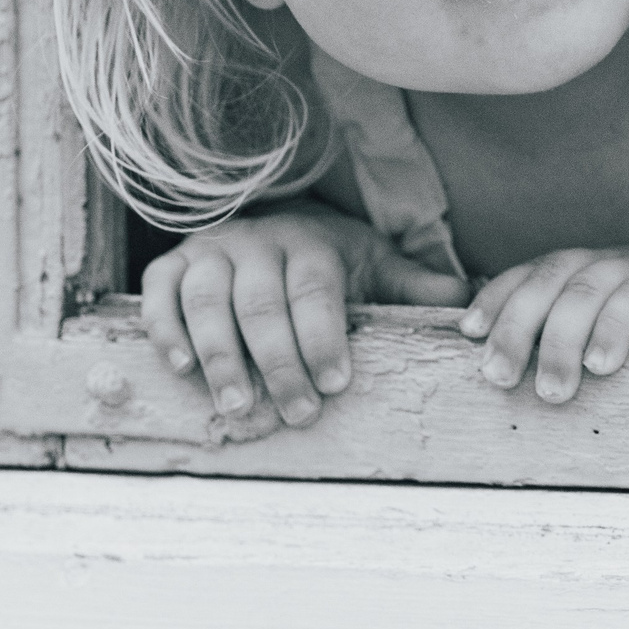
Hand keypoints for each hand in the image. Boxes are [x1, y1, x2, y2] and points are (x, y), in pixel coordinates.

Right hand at [142, 208, 468, 425]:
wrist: (273, 216)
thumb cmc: (329, 258)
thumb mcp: (377, 263)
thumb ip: (416, 287)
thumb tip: (469, 307)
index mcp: (310, 242)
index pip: (314, 289)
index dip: (323, 336)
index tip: (336, 382)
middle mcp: (256, 241)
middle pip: (260, 304)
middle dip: (277, 363)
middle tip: (295, 412)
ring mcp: (211, 251)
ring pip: (207, 301)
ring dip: (220, 356)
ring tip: (237, 407)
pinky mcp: (173, 264)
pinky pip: (158, 293)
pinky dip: (165, 329)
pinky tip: (183, 369)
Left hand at [459, 236, 628, 404]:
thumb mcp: (602, 316)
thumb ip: (562, 333)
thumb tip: (510, 376)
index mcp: (578, 267)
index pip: (527, 274)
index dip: (496, 297)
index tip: (469, 333)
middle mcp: (601, 261)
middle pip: (549, 282)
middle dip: (516, 328)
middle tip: (497, 377)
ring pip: (587, 292)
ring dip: (562, 341)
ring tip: (551, 392)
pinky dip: (615, 328)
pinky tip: (601, 364)